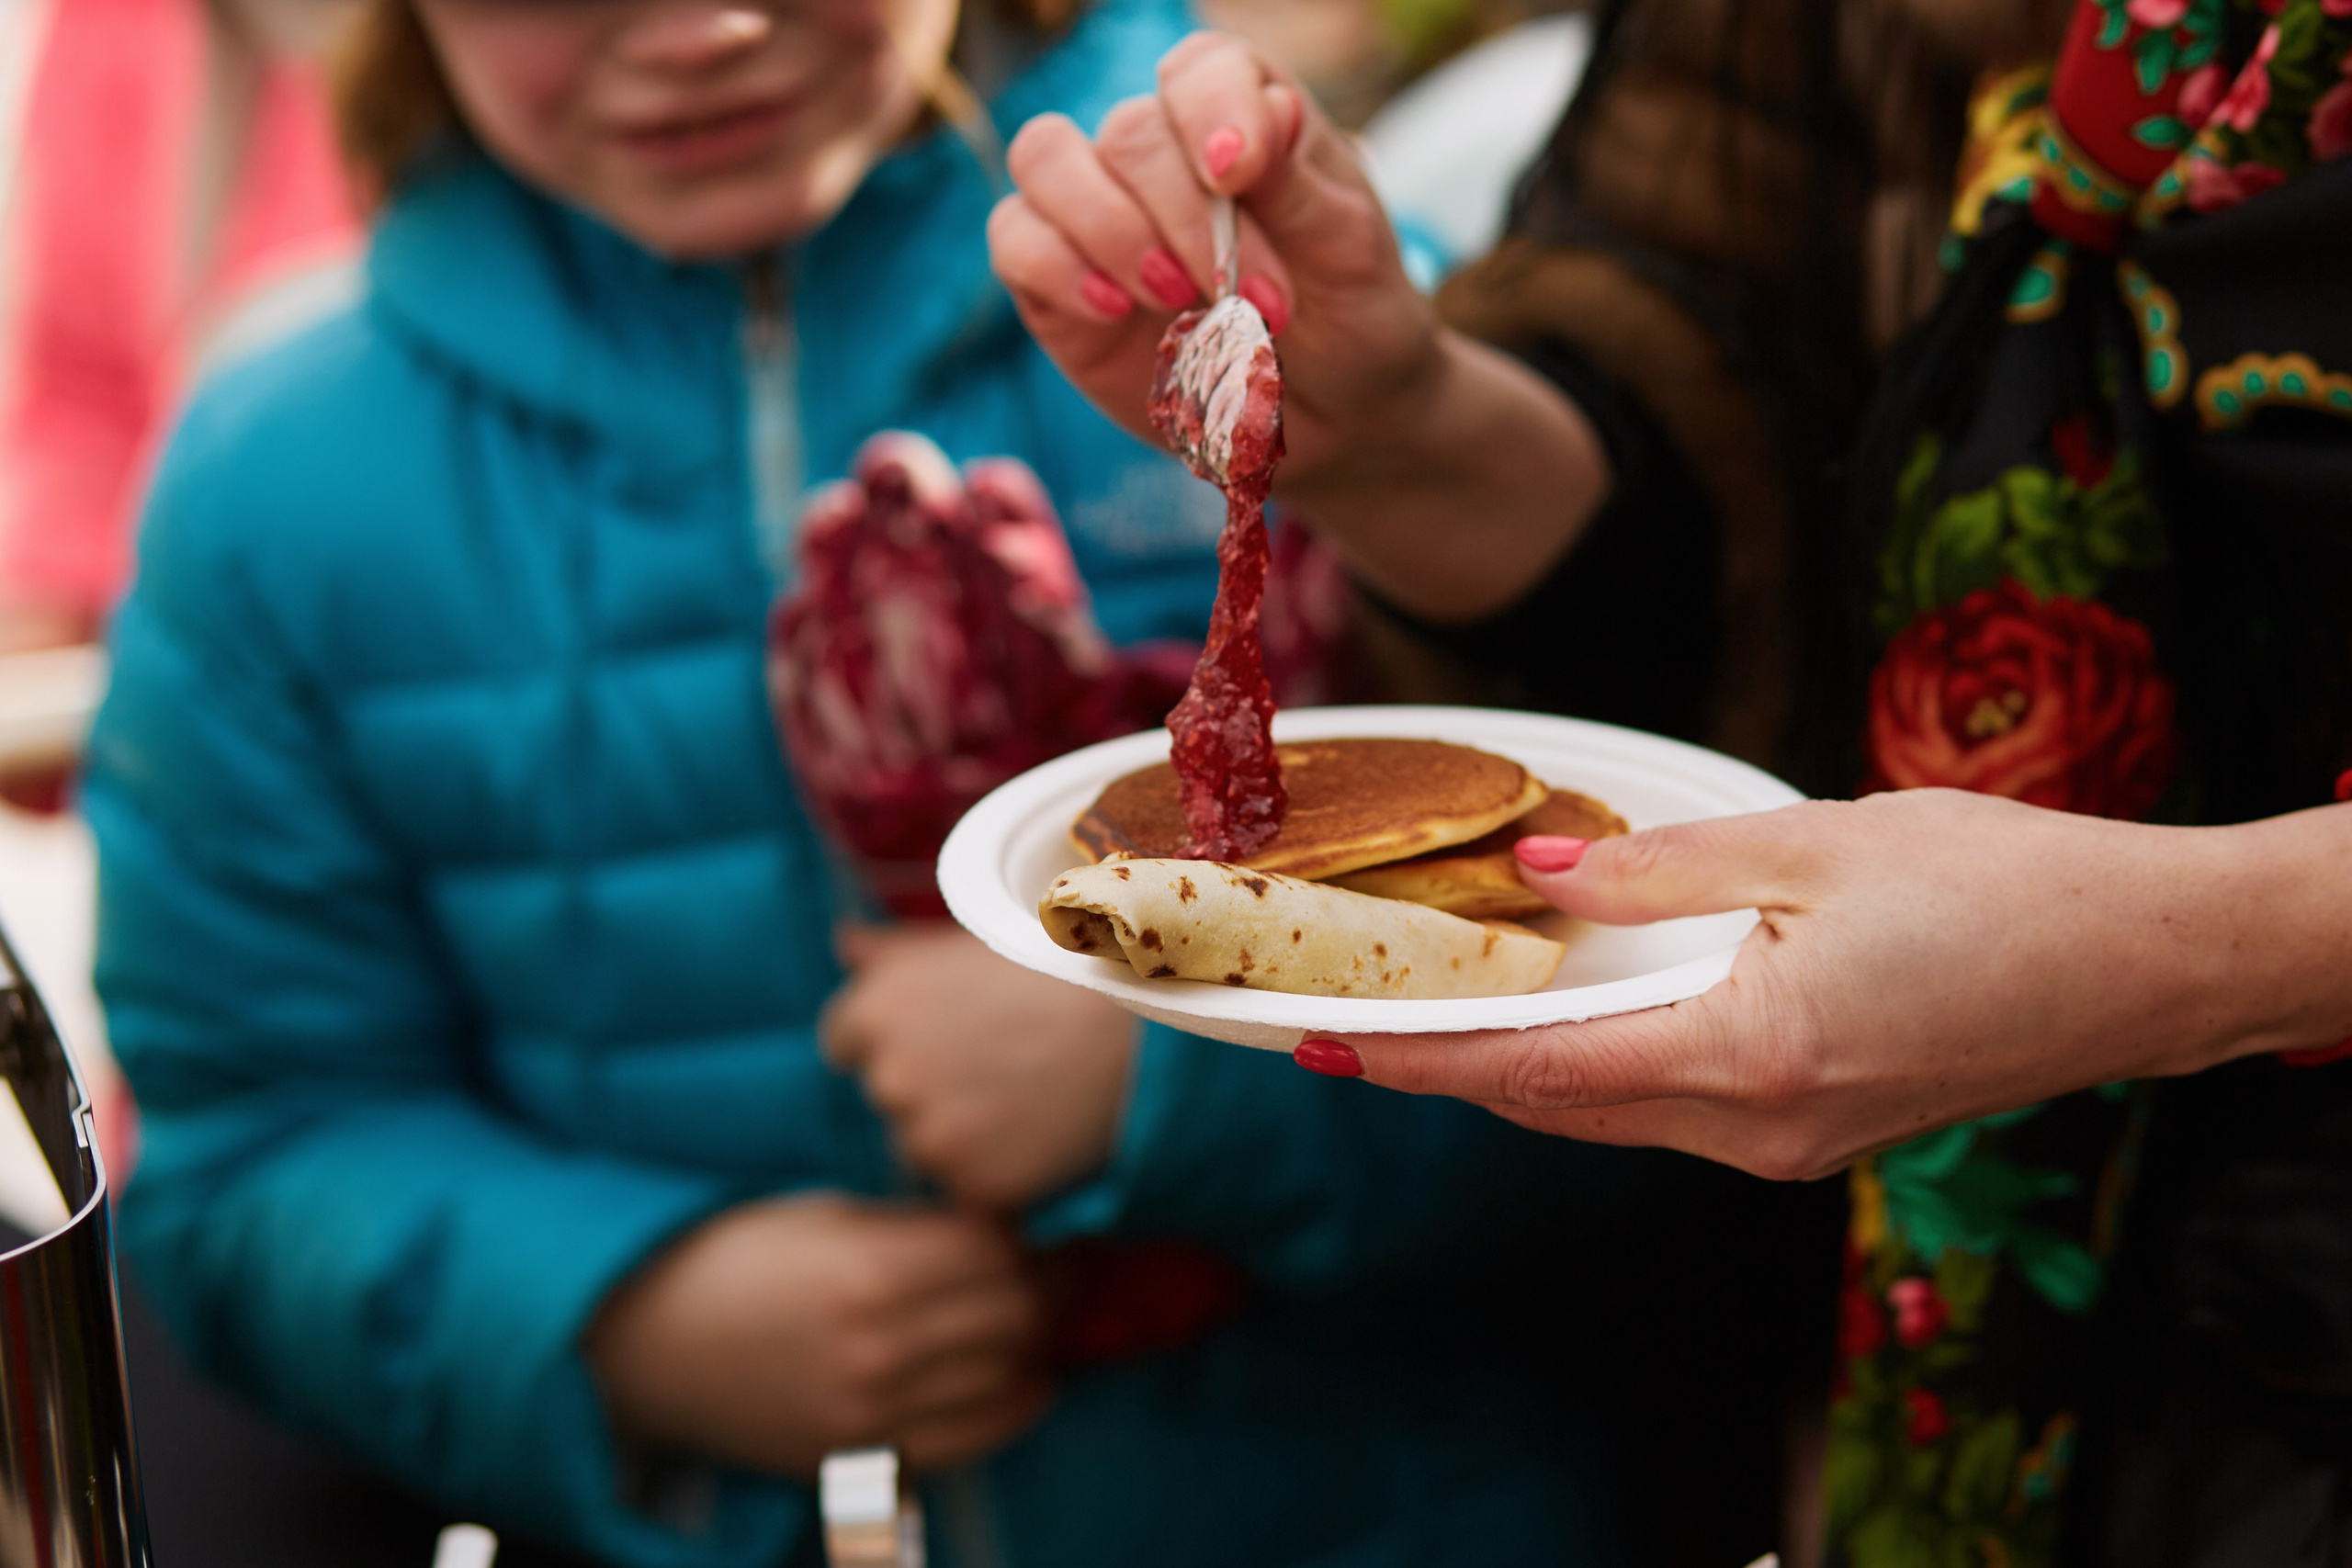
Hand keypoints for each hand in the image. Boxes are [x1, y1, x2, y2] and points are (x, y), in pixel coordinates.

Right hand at [586, 1195, 1049, 1477]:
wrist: (650, 1344)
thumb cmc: (735, 1259)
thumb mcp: (822, 1215)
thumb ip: (913, 1223)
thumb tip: (1004, 1219)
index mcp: (866, 1270)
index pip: (996, 1248)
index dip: (1026, 1229)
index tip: (1031, 1220)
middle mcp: (878, 1348)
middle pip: (1014, 1310)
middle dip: (1048, 1281)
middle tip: (1058, 1261)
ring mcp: (872, 1412)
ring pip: (1006, 1372)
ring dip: (1037, 1339)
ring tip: (1044, 1311)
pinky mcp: (863, 1456)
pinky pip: (972, 1438)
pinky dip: (1015, 1404)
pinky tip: (1028, 1376)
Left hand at [824, 924, 1136, 1210]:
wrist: (1143, 1024)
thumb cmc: (1061, 968)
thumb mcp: (971, 941)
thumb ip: (895, 954)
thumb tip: (843, 945)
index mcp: (874, 1011)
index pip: (845, 1043)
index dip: (899, 1038)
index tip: (951, 1033)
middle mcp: (888, 1078)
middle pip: (889, 1100)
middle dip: (931, 1089)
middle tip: (1004, 1064)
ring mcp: (930, 1139)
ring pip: (929, 1150)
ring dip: (966, 1137)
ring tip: (1032, 1096)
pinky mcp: (975, 1188)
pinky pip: (976, 1191)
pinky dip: (1005, 1175)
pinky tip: (1047, 1134)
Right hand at [988, 30, 1437, 492]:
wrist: (1333, 416)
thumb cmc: (1350, 316)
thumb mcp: (1350, 251)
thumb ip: (1297, 183)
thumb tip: (1255, 118)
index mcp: (1239, 113)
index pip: (1199, 69)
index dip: (1208, 108)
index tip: (1235, 173)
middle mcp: (1160, 150)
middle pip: (1130, 134)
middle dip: (1188, 220)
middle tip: (1253, 299)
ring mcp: (1099, 211)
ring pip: (1047, 161)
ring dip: (1109, 228)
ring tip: (1177, 297)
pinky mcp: (1056, 282)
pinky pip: (1016, 242)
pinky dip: (1057, 268)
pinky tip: (1116, 309)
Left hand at [1308, 791, 2351, 1180]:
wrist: (2149, 960)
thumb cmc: (2008, 888)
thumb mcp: (1819, 846)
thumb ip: (1664, 868)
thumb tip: (1541, 871)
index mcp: (1749, 1058)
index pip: (1537, 1069)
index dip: (1420, 1057)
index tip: (1323, 1045)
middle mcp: (1757, 1128)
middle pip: (1558, 1105)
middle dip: (1447, 1067)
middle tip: (1347, 1023)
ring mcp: (1789, 1144)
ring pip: (1610, 1113)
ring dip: (1518, 1068)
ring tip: (1429, 1012)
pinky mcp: (1816, 1129)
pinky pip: (1668, 1108)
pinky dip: (1596, 1066)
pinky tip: (1559, 1017)